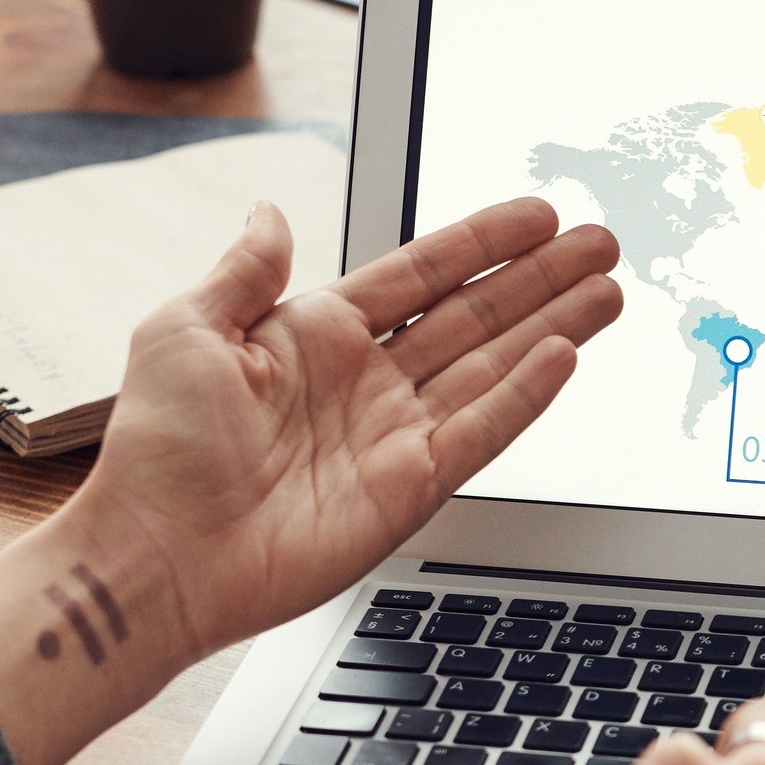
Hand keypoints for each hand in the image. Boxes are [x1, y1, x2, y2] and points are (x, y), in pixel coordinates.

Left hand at [75, 195, 619, 656]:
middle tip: (600, 243)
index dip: (481, 243)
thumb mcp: (185, 329)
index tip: (537, 215)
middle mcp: (365, 381)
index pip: (419, 274)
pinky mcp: (410, 488)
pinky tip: (565, 356)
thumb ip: (245, 270)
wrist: (156, 554)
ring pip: (493, 367)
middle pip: (475, 316)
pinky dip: (526, 396)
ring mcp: (393, 435)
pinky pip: (482, 432)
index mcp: (314, 335)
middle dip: (541, 279)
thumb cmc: (157, 448)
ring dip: (554, 327)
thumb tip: (269, 211)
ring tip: (607, 291)